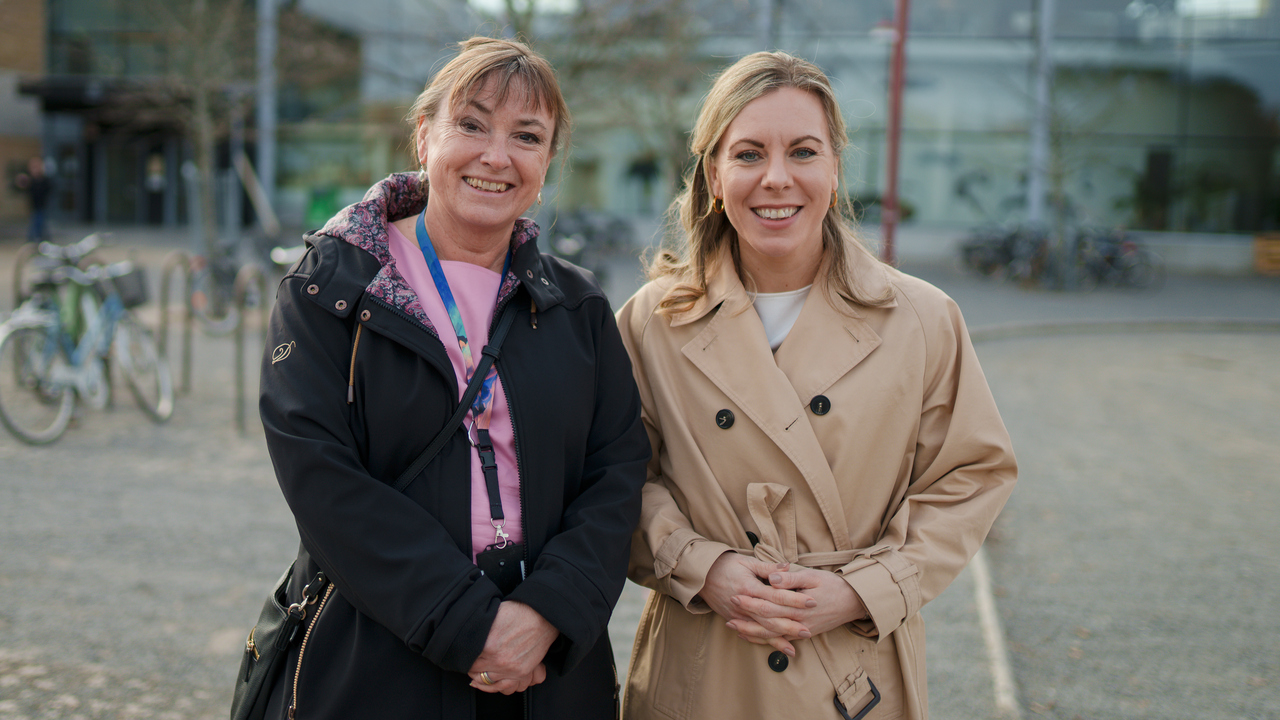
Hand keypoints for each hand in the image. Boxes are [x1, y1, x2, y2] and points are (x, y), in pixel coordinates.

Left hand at [468, 601, 558, 693]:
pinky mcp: (523, 672)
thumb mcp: (492, 615)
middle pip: (477, 675)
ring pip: (491, 684)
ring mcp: (512, 669)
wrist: (543, 615)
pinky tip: (495, 682)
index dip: (464, 659)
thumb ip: (479, 630)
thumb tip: (465, 636)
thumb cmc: (518, 611)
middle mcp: (499, 661)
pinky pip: (507, 687)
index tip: (465, 656)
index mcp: (488, 646)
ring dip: (484, 681)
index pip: (468, 662)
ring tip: (482, 674)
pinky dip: (499, 687)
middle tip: (472, 665)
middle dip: (473, 670)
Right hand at [700, 553, 816, 656]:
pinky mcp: (732, 619)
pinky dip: (763, 642)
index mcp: (749, 587)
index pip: (776, 596)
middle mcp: (743, 604)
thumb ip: (768, 567)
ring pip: (760, 630)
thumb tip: (787, 567)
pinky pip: (750, 634)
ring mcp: (737, 614)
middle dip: (790, 626)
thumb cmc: (726, 564)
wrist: (702, 575)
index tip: (812, 602)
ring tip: (794, 646)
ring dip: (778, 639)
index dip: (795, 600)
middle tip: (808, 630)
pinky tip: (773, 648)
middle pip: (770, 618)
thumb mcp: (747, 562)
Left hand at [742, 566, 867, 637]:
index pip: (769, 605)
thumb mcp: (813, 576)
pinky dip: (766, 640)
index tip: (736, 594)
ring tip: (735, 629)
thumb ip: (791, 578)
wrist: (855, 602)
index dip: (751, 601)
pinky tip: (753, 637)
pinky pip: (782, 640)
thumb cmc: (834, 585)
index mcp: (798, 606)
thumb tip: (772, 578)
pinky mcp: (805, 634)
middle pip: (767, 623)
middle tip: (728, 614)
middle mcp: (799, 622)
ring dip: (753, 633)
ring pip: (773, 635)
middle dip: (747, 619)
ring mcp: (802, 630)